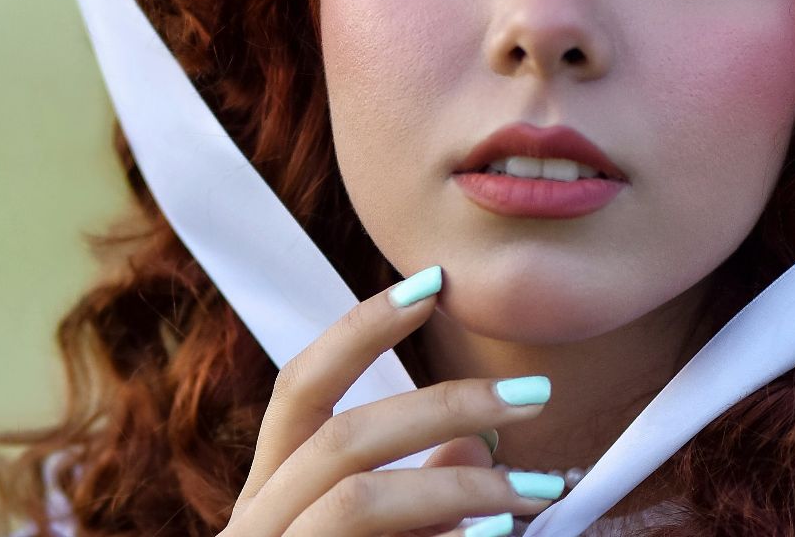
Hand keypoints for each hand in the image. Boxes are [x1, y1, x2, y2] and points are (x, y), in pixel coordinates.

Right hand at [218, 265, 564, 536]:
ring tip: (538, 497)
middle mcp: (256, 533)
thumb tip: (480, 443)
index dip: (360, 327)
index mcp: (269, 503)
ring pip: (358, 502)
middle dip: (445, 405)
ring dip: (460, 489)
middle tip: (534, 397)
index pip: (301, 390)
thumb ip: (420, 498)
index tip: (433, 283)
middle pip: (343, 440)